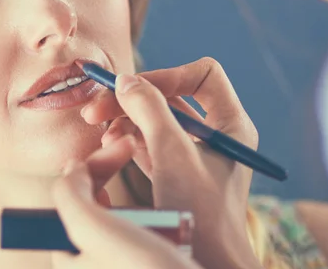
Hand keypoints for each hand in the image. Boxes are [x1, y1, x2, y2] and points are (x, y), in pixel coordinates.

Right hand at [81, 57, 261, 268]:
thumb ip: (149, 109)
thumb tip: (125, 80)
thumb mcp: (173, 153)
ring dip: (126, 119)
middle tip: (96, 108)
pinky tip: (111, 144)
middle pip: (172, 97)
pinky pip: (151, 142)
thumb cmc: (200, 213)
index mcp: (231, 124)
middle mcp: (216, 134)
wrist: (206, 265)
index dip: (167, 76)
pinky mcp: (177, 171)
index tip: (132, 90)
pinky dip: (130, 139)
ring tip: (101, 129)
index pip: (202, 76)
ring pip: (157, 119)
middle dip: (133, 99)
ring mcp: (196, 153)